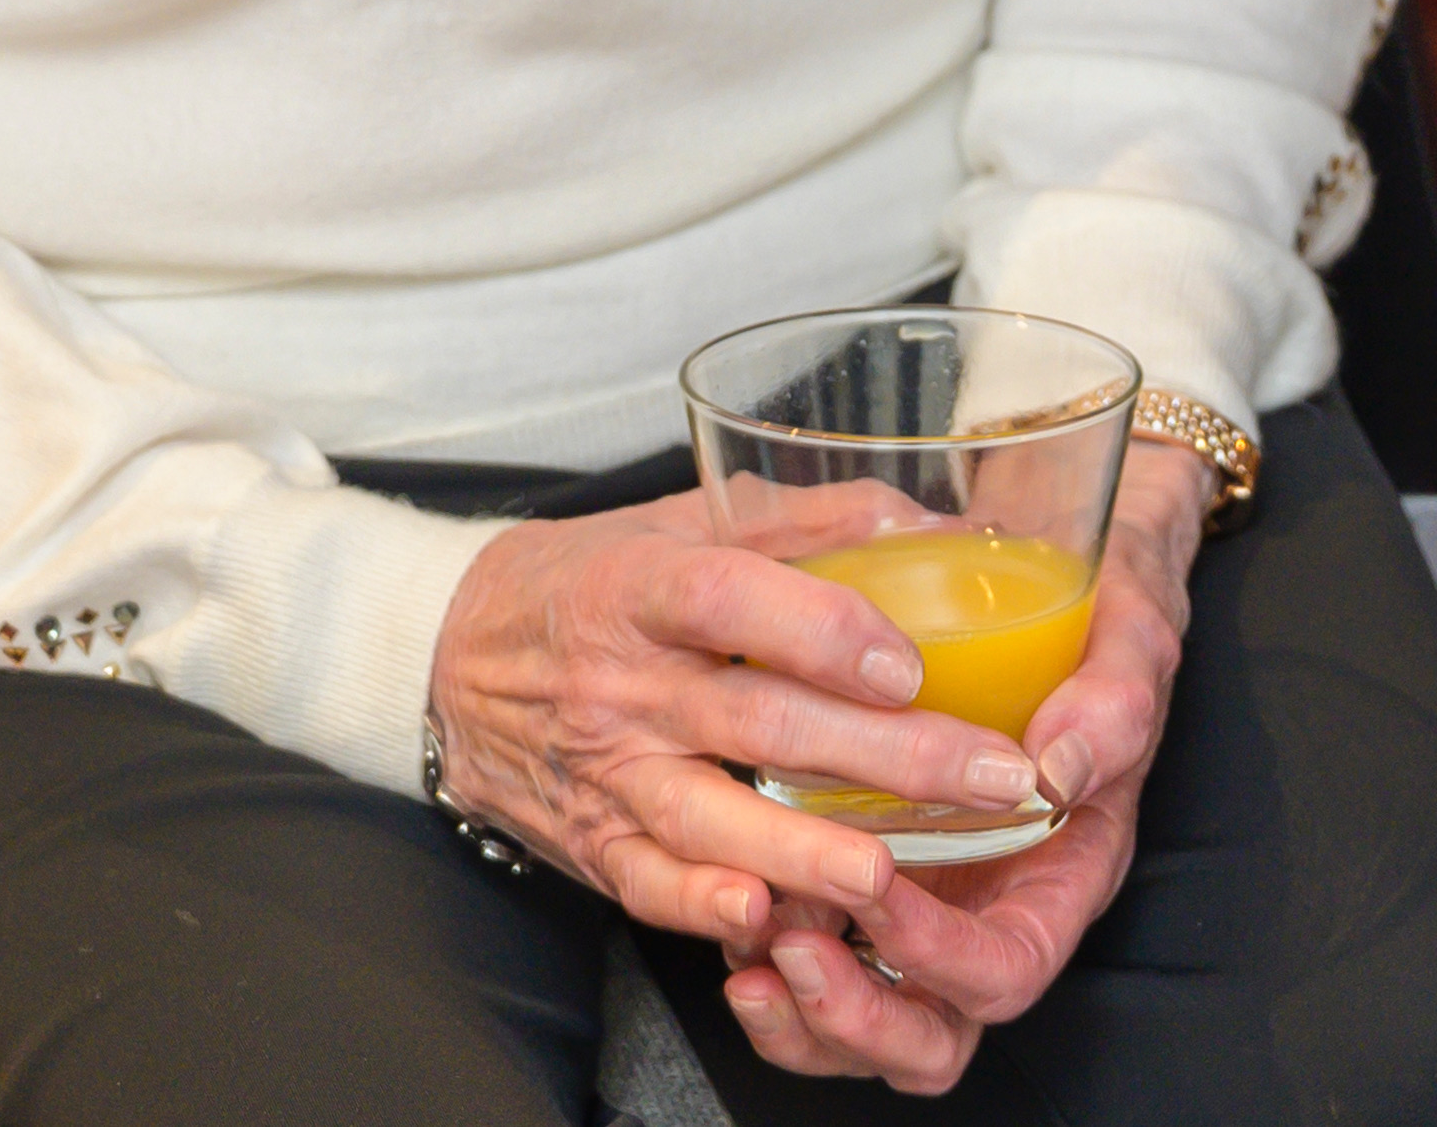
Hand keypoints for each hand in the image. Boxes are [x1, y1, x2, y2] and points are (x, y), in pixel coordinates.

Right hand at [423, 490, 1047, 956]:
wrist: (446, 657)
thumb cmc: (590, 580)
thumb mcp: (681, 522)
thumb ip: (806, 521)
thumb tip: (928, 519)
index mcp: (644, 586)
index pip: (732, 601)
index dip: (821, 630)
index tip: (908, 662)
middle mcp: (622, 683)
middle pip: (759, 722)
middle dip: (887, 757)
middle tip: (991, 776)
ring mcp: (605, 770)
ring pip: (711, 818)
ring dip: (806, 851)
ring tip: (891, 873)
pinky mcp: (590, 840)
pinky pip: (649, 884)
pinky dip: (704, 906)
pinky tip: (765, 918)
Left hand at [711, 443, 1212, 1089]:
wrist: (1058, 591)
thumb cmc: (1103, 628)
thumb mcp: (1132, 645)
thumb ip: (1114, 704)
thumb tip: (1057, 769)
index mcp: (1061, 879)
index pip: (1004, 970)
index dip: (938, 957)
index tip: (876, 885)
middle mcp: (991, 912)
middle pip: (927, 1039)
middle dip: (852, 1016)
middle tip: (791, 950)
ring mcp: (925, 908)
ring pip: (859, 1026)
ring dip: (797, 1009)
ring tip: (745, 948)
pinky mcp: (865, 883)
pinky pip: (810, 967)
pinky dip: (764, 962)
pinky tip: (730, 911)